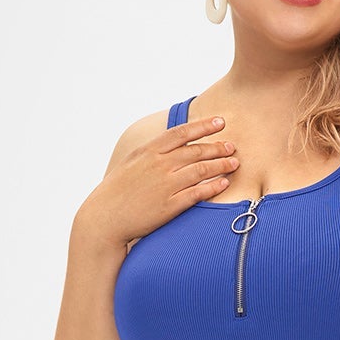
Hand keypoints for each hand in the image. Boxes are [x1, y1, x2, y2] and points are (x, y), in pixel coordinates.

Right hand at [75, 113, 239, 251]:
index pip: (182, 133)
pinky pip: (198, 193)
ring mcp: (166, 185)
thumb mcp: (132, 163)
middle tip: (232, 146)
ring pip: (201, 170)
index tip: (220, 122)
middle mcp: (159, 165)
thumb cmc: (117, 190)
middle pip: (196, 151)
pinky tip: (224, 183)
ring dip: (221, 165)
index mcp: (149, 151)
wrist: (105, 217)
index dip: (203, 126)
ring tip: (234, 163)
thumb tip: (170, 143)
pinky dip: (213, 187)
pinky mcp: (170, 206)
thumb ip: (152, 152)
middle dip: (218, 147)